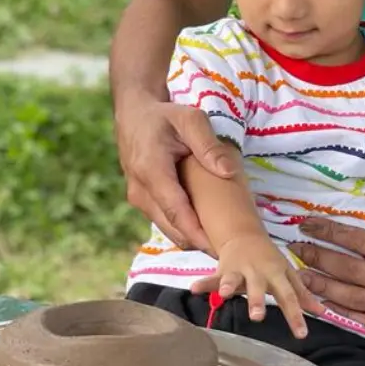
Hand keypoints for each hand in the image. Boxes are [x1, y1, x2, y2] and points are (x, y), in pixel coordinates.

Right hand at [115, 98, 238, 251]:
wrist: (134, 114)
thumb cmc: (165, 116)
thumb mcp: (191, 120)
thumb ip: (209, 145)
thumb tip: (228, 171)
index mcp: (152, 171)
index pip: (176, 212)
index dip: (198, 233)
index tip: (220, 248)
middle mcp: (140, 191)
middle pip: (172, 228)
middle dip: (200, 242)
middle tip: (230, 251)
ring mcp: (139, 199)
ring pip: (168, 229)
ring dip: (193, 237)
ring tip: (223, 242)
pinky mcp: (142, 201)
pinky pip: (165, 221)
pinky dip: (185, 228)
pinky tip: (208, 227)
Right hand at [192, 235, 322, 338]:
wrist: (246, 236)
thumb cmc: (270, 261)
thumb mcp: (288, 275)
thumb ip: (302, 294)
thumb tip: (323, 313)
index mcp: (277, 274)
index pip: (289, 297)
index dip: (295, 315)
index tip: (302, 334)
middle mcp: (258, 272)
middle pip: (259, 288)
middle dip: (257, 301)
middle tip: (257, 317)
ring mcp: (239, 270)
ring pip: (233, 279)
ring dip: (229, 286)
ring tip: (226, 293)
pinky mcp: (222, 270)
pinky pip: (211, 278)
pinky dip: (204, 283)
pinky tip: (195, 289)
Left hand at [288, 183, 364, 333]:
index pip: (357, 240)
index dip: (329, 231)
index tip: (308, 225)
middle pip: (347, 269)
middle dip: (318, 257)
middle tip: (297, 248)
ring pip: (348, 296)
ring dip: (320, 285)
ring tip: (300, 274)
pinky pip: (358, 318)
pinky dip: (336, 311)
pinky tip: (320, 300)